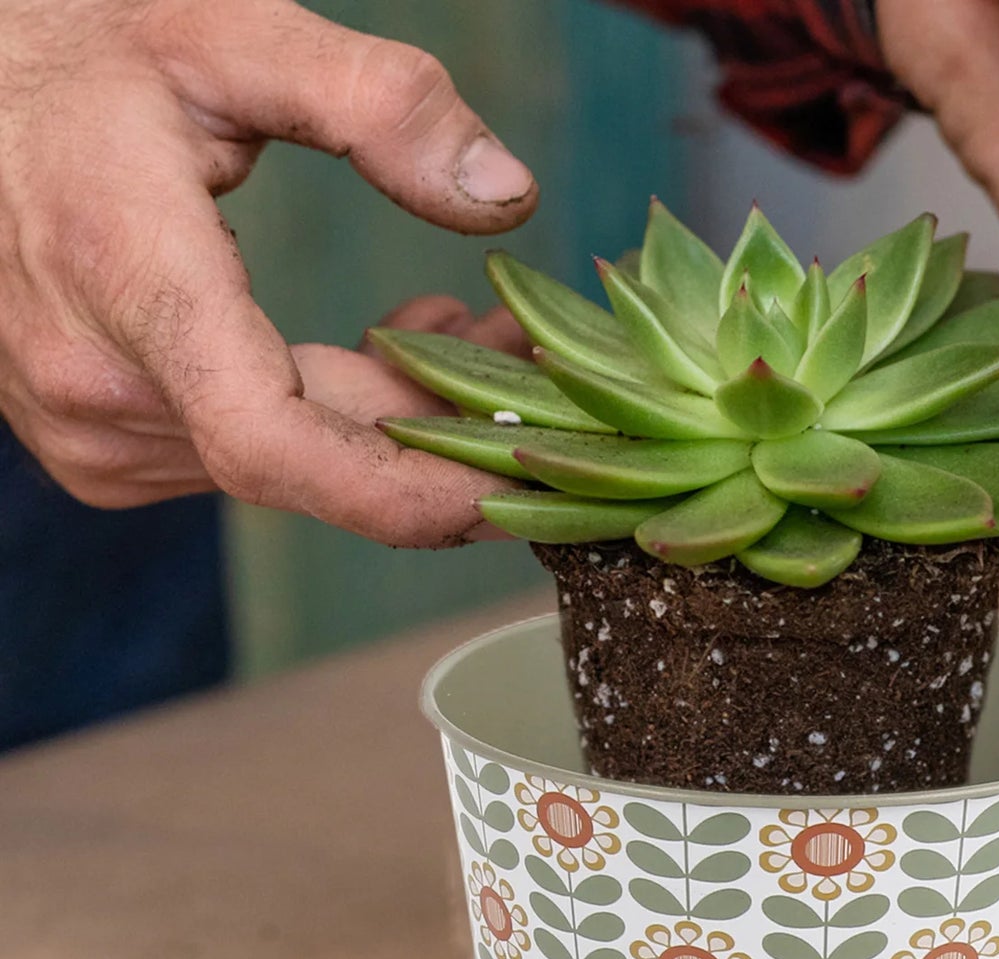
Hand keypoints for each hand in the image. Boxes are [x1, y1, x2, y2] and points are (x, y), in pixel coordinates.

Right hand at [0, 0, 536, 545]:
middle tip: (537, 367)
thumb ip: (377, 103)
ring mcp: (93, 429)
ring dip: (394, 413)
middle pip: (314, 459)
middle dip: (441, 428)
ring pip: (292, 462)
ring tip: (468, 332)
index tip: (511, 482)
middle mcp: (98, 387)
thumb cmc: (78, 44)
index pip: (274, 446)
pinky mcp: (102, 443)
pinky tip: (383, 346)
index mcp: (124, 280)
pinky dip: (332, 413)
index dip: (405, 488)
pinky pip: (252, 452)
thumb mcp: (227, 29)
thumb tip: (508, 195)